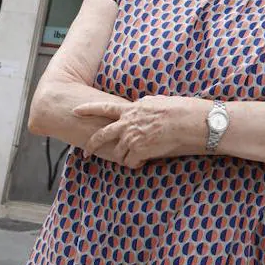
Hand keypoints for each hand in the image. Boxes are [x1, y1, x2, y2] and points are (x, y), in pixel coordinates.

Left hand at [72, 96, 200, 168]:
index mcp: (132, 108)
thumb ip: (144, 105)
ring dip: (125, 157)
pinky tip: (145, 160)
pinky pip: (130, 162)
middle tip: (86, 152)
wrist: (189, 122)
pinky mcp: (139, 150)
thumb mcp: (158, 101)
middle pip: (101, 135)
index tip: (75, 110)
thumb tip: (140, 105)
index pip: (104, 107)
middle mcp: (128, 123)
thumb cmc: (180, 110)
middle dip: (91, 144)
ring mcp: (132, 137)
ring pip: (118, 153)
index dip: (88, 109)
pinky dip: (136, 163)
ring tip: (137, 157)